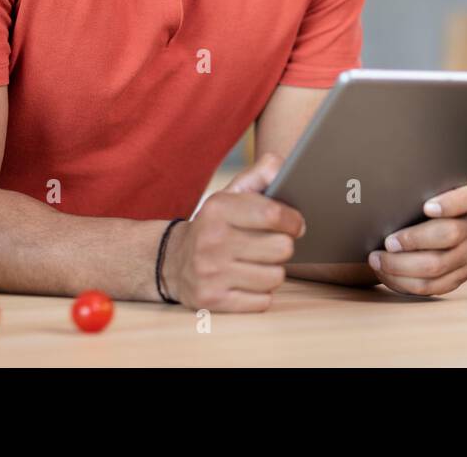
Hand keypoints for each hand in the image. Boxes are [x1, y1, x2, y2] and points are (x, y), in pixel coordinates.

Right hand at [162, 153, 304, 312]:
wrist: (171, 261)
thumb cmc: (215, 225)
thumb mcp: (230, 194)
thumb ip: (259, 174)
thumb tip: (281, 165)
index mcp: (218, 209)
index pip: (273, 214)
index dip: (293, 220)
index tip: (295, 224)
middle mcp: (212, 240)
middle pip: (281, 248)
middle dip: (283, 246)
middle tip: (273, 244)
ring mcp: (210, 273)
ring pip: (275, 276)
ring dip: (273, 271)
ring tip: (258, 263)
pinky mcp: (213, 301)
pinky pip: (263, 301)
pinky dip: (261, 294)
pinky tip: (247, 282)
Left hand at [367, 180, 466, 296]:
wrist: (409, 224)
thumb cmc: (411, 200)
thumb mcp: (417, 188)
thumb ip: (414, 188)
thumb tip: (386, 194)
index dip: (453, 203)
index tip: (426, 207)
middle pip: (450, 234)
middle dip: (413, 240)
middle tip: (388, 241)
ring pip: (437, 265)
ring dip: (401, 265)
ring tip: (377, 259)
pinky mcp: (458, 275)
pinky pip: (432, 285)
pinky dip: (404, 281)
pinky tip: (386, 272)